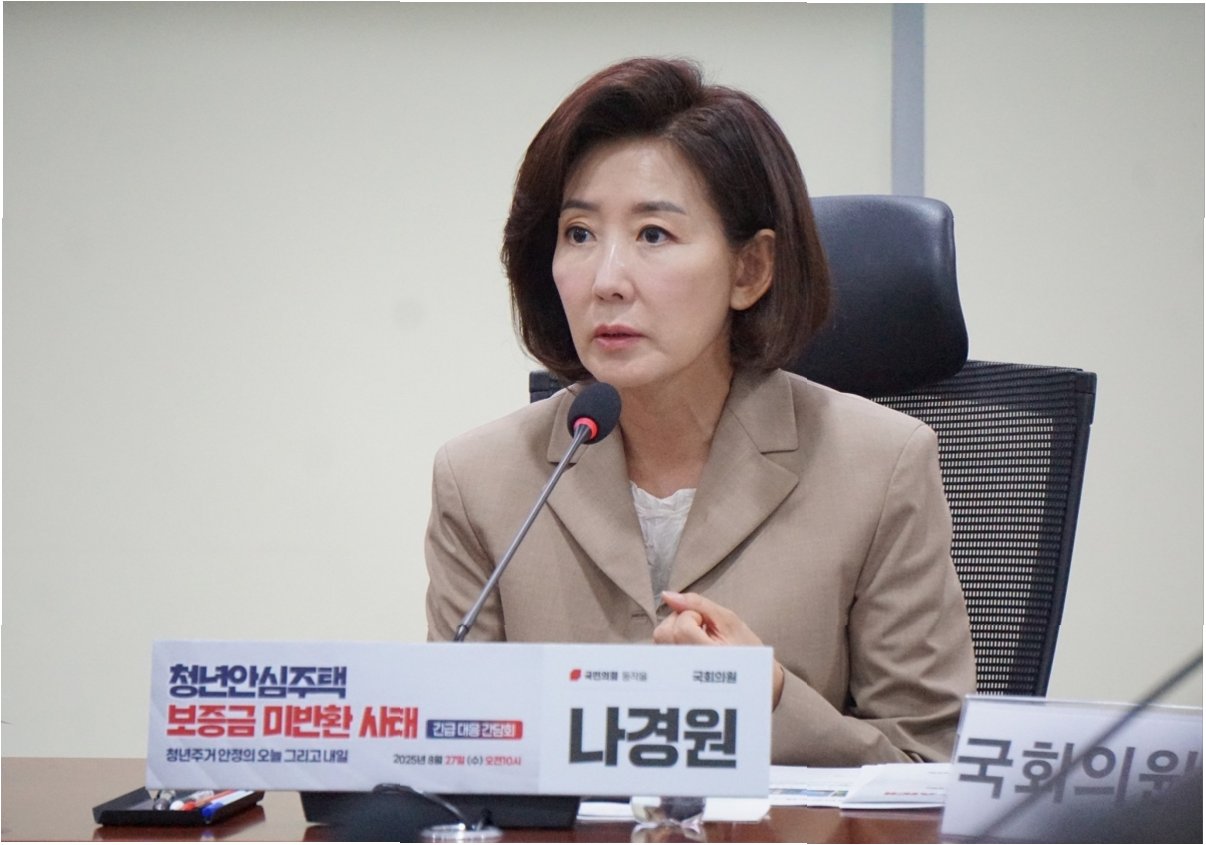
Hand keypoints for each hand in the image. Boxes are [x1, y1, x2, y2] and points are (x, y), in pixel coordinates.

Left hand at [654, 590, 785, 707]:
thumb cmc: (744, 649)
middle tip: (700, 628)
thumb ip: (697, 603)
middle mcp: (689, 670)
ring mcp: (678, 676)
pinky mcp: (671, 678)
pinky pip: (659, 652)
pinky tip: (689, 647)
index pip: (682, 627)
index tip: (707, 623)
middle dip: (679, 621)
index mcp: (708, 656)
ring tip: (696, 639)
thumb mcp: (728, 620)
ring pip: (659, 641)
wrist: (750, 679)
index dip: (693, 616)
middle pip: (664, 633)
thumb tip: (667, 595)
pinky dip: (671, 643)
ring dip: (674, 632)